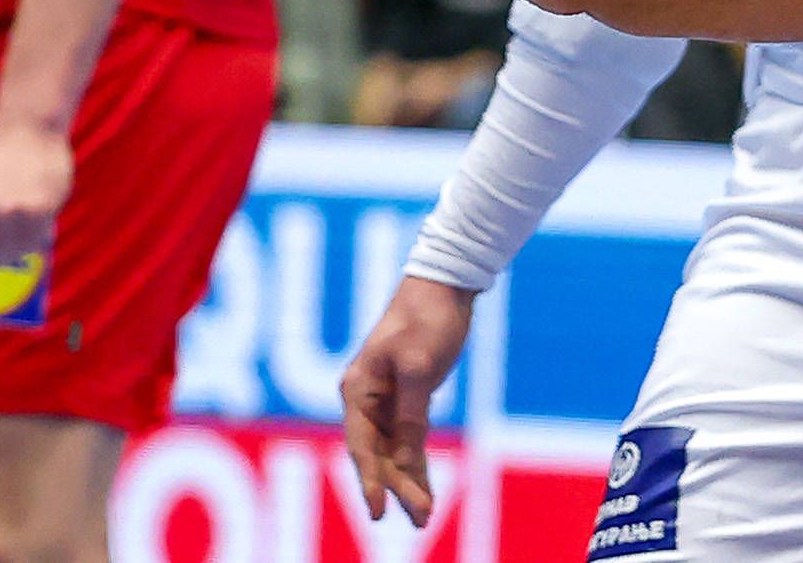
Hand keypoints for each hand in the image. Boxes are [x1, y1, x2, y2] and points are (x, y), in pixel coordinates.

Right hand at [341, 275, 473, 525]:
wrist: (445, 284)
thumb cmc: (427, 318)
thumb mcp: (419, 368)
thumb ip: (411, 415)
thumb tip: (406, 460)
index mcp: (357, 389)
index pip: (362, 446)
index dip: (371, 481)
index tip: (380, 512)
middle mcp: (365, 399)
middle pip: (379, 454)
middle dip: (399, 487)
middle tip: (422, 519)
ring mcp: (385, 400)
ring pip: (394, 451)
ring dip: (409, 481)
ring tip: (424, 516)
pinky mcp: (407, 397)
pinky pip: (409, 438)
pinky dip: (417, 461)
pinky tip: (425, 487)